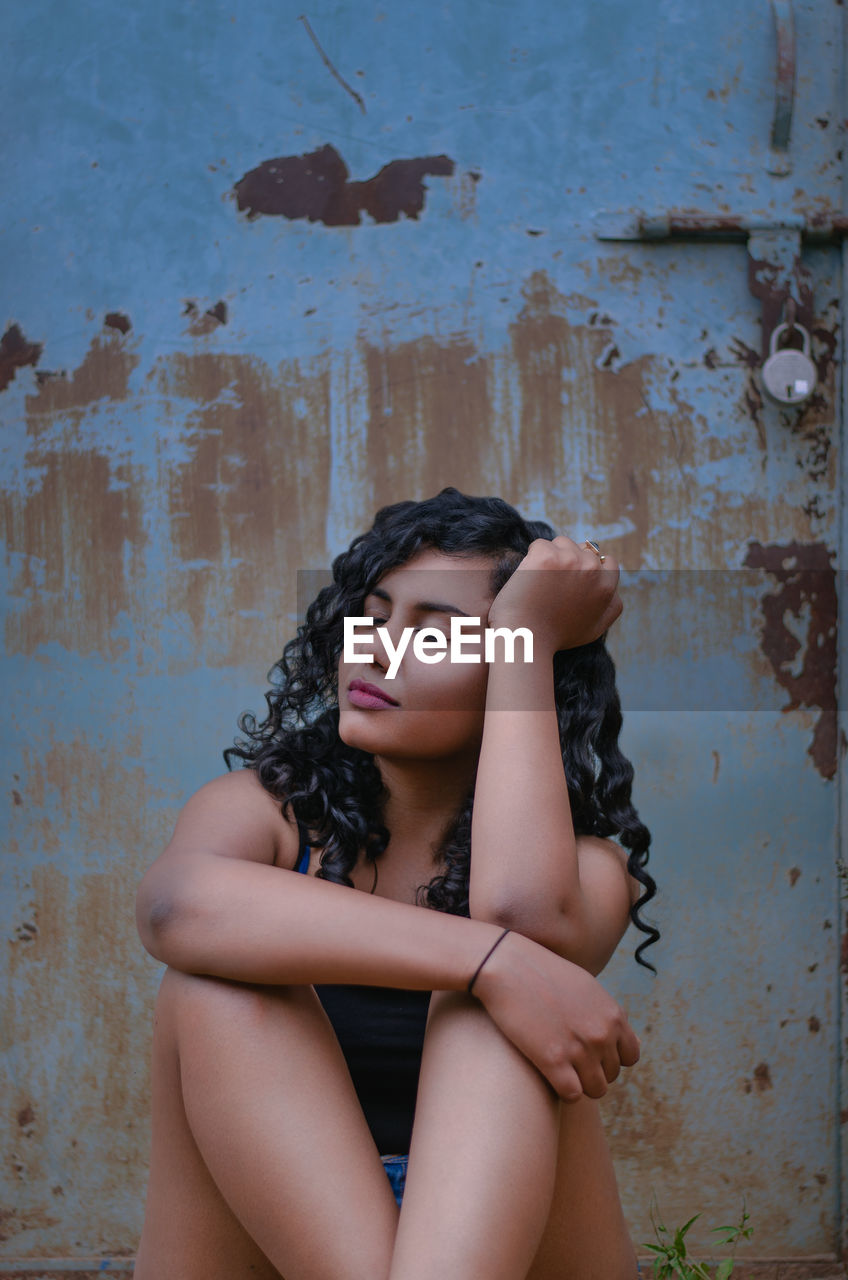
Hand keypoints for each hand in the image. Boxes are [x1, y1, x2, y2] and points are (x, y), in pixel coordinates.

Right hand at [473, 930, 639, 1100]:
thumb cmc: (542, 973)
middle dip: (593, 1070)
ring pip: (595, 1089)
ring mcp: (579, 1048)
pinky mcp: (552, 1060)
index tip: (591, 1052)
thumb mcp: (584, 986)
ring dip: (580, 1084)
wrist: (506, 965)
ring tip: (561, 1070)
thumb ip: (606, 1012)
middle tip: (569, 1059)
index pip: (630, 1056)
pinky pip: (572, 1094)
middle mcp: (602, 1033)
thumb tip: (624, 1033)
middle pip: (611, 1074)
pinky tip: (550, 1076)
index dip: (611, 1058)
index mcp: (613, 1014)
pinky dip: (563, 1091)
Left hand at [487, 536, 620, 652]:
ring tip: (540, 582)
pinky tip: (529, 579)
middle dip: (568, 560)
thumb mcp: (595, 629)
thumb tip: (615, 591)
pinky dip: (532, 558)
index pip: (607, 561)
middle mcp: (593, 570)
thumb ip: (611, 608)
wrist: (526, 638)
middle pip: (582, 548)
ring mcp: (570, 560)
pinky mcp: (546, 556)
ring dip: (551, 556)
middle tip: (551, 584)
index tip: (573, 578)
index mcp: (607, 587)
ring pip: (561, 543)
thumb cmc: (556, 637)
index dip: (589, 567)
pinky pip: (539, 545)